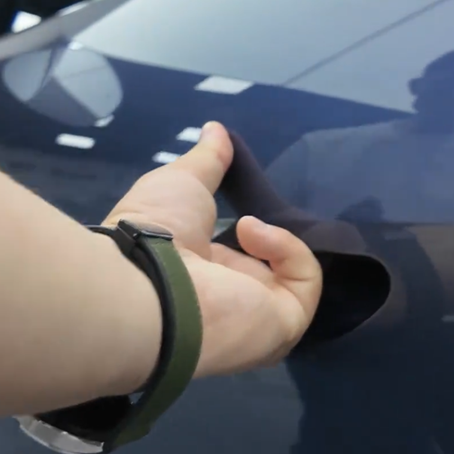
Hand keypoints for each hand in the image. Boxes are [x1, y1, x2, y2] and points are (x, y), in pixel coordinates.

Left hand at [103, 122, 321, 376]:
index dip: (246, 224)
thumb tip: (216, 128)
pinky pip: (306, 284)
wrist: (148, 282)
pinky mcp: (283, 325)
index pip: (236, 252)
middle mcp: (230, 298)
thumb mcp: (183, 180)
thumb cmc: (156, 230)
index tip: (244, 197)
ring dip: (280, 241)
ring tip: (248, 224)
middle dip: (274, 236)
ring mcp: (258, 317)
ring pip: (295, 279)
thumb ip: (208, 158)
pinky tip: (255, 233)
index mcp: (202, 271)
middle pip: (270, 270)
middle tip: (262, 211)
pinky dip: (290, 250)